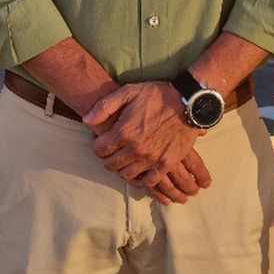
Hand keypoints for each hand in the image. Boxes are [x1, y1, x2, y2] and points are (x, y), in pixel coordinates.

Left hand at [83, 82, 209, 201]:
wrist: (187, 101)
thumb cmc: (157, 94)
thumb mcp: (128, 92)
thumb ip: (105, 106)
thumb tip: (86, 121)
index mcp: (124, 131)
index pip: (99, 149)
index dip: (96, 146)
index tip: (100, 142)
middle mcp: (135, 148)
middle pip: (111, 165)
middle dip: (107, 159)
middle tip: (111, 152)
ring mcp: (151, 158)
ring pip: (127, 175)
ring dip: (121, 170)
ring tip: (123, 161)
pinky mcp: (166, 164)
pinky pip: (148, 182)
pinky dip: (140, 181)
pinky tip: (138, 173)